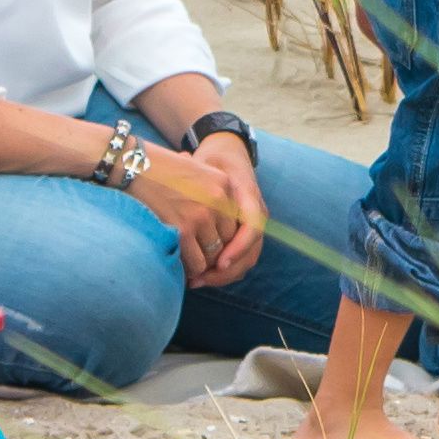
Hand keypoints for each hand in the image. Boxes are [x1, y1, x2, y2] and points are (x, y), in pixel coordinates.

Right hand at [123, 140, 259, 287]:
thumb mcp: (192, 171)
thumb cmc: (156, 168)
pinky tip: (176, 262)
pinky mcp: (183, 230)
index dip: (218, 236)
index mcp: (224, 183)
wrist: (130, 165)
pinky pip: (196, 262)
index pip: (233, 223)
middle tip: (192, 254)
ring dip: (199, 261)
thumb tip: (212, 221)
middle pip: (226, 240)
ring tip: (184, 260)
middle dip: (210, 251)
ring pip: (212, 255)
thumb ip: (209, 191)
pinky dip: (187, 269)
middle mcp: (218, 200)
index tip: (203, 240)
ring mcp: (202, 215)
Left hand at [184, 127, 268, 286]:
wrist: (229, 157)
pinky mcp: (244, 237)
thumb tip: (182, 161)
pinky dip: (222, 273)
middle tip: (199, 279)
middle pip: (251, 252)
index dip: (238, 247)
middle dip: (227, 271)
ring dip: (223, 276)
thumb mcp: (208, 161)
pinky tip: (201, 277)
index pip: (253, 227)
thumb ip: (197, 166)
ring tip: (196, 281)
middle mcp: (256, 215)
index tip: (219, 262)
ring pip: (246, 261)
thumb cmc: (214, 161)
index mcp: (249, 196)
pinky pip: (239, 261)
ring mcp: (252, 228)